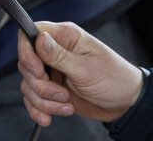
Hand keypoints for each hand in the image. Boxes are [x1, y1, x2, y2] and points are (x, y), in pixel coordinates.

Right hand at [17, 21, 144, 126]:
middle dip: (40, 85)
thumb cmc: (114, 79)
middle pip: (26, 64)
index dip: (27, 53)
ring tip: (66, 105)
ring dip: (44, 101)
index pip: (29, 35)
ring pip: (28, 84)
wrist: (125, 103)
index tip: (37, 71)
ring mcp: (52, 71)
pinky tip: (50, 117)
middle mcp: (55, 52)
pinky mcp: (52, 89)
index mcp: (65, 37)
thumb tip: (38, 39)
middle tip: (61, 94)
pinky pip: (33, 99)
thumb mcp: (87, 69)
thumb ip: (59, 55)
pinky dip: (39, 110)